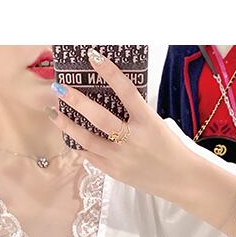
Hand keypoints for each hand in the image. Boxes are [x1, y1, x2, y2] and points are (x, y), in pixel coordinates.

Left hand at [45, 47, 190, 201]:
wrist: (181, 180)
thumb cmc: (169, 148)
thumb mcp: (156, 124)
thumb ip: (134, 113)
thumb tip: (107, 99)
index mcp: (148, 121)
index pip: (126, 91)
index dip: (109, 72)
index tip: (93, 56)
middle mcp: (133, 139)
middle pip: (99, 118)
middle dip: (76, 101)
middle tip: (59, 88)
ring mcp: (122, 158)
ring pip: (88, 140)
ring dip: (68, 125)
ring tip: (54, 113)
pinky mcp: (115, 173)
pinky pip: (91, 157)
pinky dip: (80, 145)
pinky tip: (70, 137)